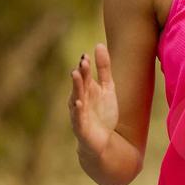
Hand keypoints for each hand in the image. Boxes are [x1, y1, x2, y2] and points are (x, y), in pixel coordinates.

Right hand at [68, 42, 118, 157]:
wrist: (103, 141)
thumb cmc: (102, 113)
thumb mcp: (107, 88)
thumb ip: (104, 68)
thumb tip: (99, 44)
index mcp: (86, 89)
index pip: (85, 75)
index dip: (85, 66)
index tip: (86, 55)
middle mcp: (80, 99)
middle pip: (80, 84)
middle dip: (81, 74)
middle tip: (83, 62)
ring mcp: (79, 113)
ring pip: (76, 98)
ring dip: (76, 87)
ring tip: (76, 75)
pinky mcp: (80, 127)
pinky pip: (78, 117)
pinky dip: (78, 110)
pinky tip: (79, 102)